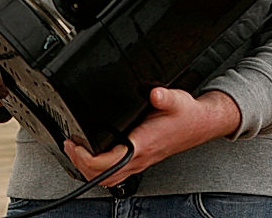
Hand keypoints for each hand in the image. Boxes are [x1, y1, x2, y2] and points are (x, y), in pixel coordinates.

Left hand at [63, 88, 240, 183]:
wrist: (201, 124)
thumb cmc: (188, 115)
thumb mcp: (177, 99)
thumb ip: (164, 96)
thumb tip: (154, 93)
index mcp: (143, 145)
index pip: (108, 163)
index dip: (86, 158)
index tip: (75, 143)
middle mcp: (139, 157)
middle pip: (102, 176)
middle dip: (80, 164)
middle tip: (70, 146)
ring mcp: (139, 161)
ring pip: (108, 179)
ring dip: (88, 169)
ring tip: (76, 151)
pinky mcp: (140, 159)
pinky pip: (116, 174)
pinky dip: (100, 169)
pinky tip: (93, 154)